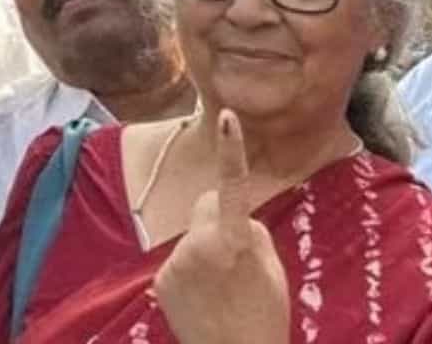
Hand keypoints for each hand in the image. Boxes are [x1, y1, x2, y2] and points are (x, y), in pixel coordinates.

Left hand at [155, 109, 290, 343]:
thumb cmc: (265, 314)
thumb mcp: (271, 266)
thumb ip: (250, 230)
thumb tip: (231, 217)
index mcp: (233, 239)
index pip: (232, 185)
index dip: (231, 150)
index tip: (226, 117)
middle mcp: (197, 245)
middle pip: (206, 204)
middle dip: (219, 216)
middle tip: (239, 254)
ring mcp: (174, 263)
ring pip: (193, 233)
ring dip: (206, 247)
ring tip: (223, 284)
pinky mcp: (160, 281)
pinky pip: (180, 257)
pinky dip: (192, 268)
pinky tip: (205, 295)